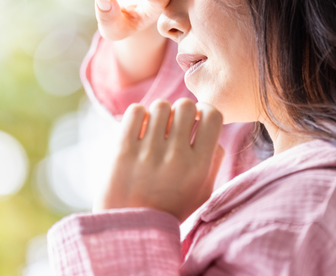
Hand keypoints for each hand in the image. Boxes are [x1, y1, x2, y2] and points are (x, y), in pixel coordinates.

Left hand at [94, 99, 225, 222]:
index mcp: (199, 166)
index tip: (196, 122)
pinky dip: (138, 116)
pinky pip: (135, 111)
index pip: (212, 115)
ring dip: (158, 115)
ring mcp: (148, 153)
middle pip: (186, 106)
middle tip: (172, 127)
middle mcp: (176, 157)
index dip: (205, 112)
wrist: (129, 230)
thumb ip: (213, 160)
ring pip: (160, 106)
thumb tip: (211, 128)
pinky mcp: (122, 150)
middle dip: (181, 112)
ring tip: (154, 130)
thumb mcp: (201, 192)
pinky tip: (138, 130)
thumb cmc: (169, 208)